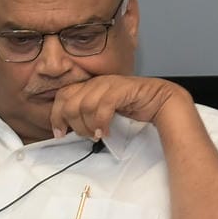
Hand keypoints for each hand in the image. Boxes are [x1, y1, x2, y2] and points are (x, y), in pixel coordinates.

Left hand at [45, 74, 185, 141]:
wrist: (160, 102)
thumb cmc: (132, 109)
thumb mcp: (103, 111)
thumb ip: (86, 114)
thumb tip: (67, 129)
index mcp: (89, 85)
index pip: (62, 96)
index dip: (56, 115)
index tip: (59, 134)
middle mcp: (96, 82)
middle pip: (70, 102)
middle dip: (73, 124)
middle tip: (85, 136)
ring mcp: (109, 84)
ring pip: (84, 106)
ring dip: (88, 126)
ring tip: (97, 136)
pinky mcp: (122, 89)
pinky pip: (103, 106)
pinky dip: (101, 123)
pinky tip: (105, 132)